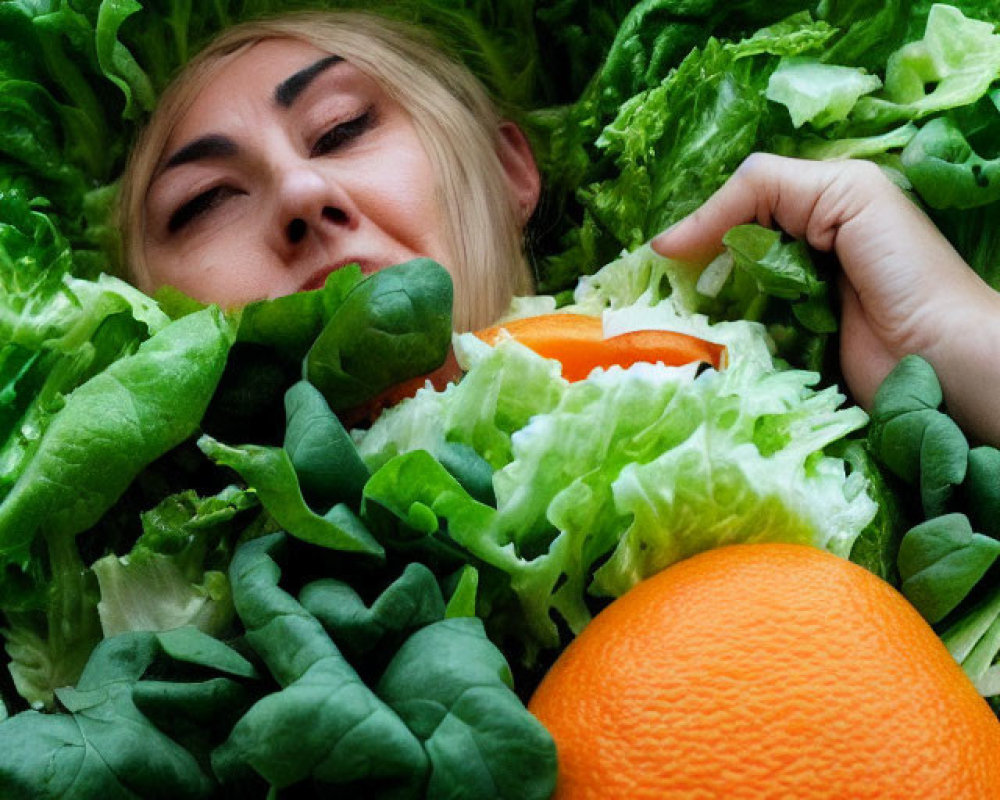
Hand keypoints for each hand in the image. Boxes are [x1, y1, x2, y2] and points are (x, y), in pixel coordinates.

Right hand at [651, 153, 999, 444]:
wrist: (942, 358)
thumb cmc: (903, 270)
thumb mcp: (843, 195)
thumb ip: (760, 190)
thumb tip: (668, 241)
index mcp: (820, 202)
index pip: (741, 198)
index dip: (703, 221)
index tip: (665, 256)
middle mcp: (803, 248)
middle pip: (727, 248)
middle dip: (697, 265)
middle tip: (664, 288)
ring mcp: (794, 301)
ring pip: (728, 294)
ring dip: (704, 305)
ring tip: (675, 318)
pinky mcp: (789, 347)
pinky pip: (740, 336)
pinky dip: (720, 338)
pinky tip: (703, 342)